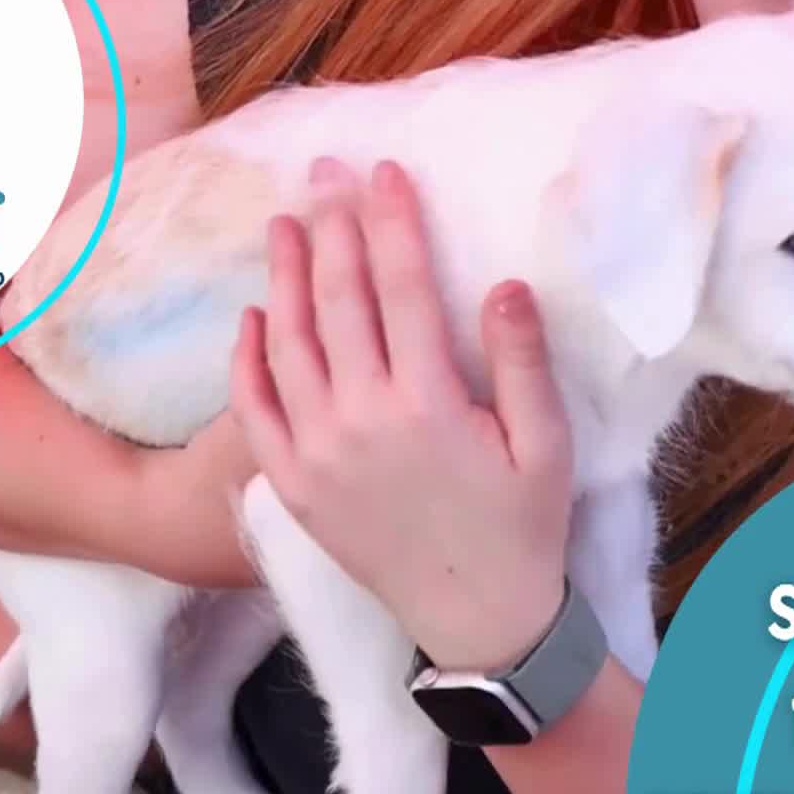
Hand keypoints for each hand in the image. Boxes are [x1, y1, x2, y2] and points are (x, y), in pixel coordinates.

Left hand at [229, 158, 574, 672]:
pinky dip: (248, 361)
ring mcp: (318, 455)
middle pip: (338, 301)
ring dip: (284, 277)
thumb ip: (522, 362)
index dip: (392, 222)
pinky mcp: (293, 487)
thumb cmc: (522, 528)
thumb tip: (505, 283)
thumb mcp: (544, 445)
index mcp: (430, 404)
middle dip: (332, 228)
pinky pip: (256, 413)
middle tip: (325, 173)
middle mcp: (362, 420)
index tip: (384, 171)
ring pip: (288, 345)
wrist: (477, 621)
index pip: (403, 288)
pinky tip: (251, 317)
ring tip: (284, 223)